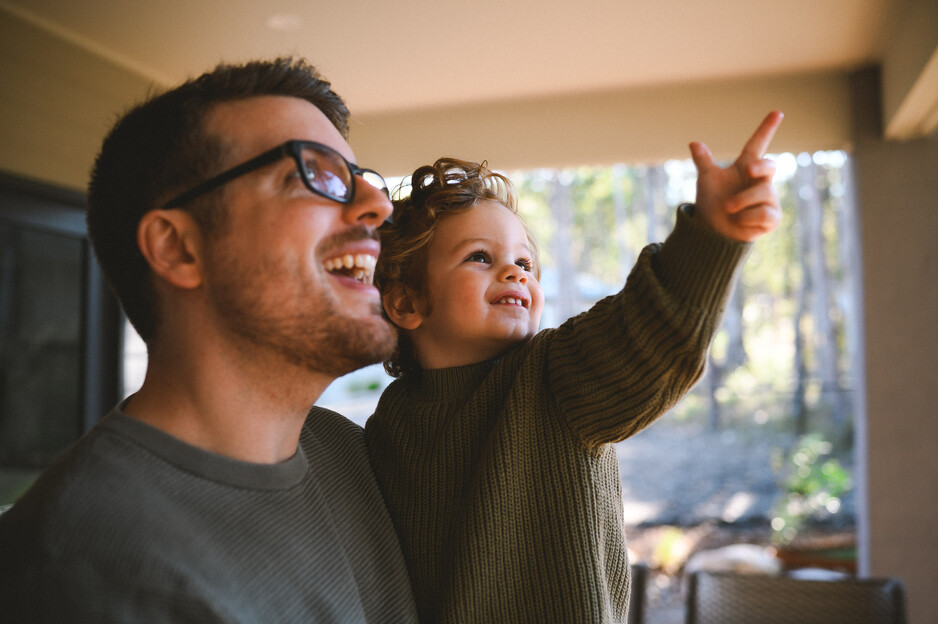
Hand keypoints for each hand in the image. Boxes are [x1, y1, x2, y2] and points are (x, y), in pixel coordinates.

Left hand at [689, 111, 783, 241]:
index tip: (777, 112)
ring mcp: (769, 199)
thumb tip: (693, 143)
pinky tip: (740, 221)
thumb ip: (703, 161)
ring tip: (729, 209)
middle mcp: (760, 180)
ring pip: (762, 192)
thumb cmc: (712, 202)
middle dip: (761, 166)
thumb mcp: (707, 180)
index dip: (766, 129)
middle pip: (769, 165)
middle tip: (748, 169)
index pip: (758, 144)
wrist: (713, 230)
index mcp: (745, 167)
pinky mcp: (772, 217)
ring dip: (740, 202)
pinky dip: (746, 218)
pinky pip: (764, 213)